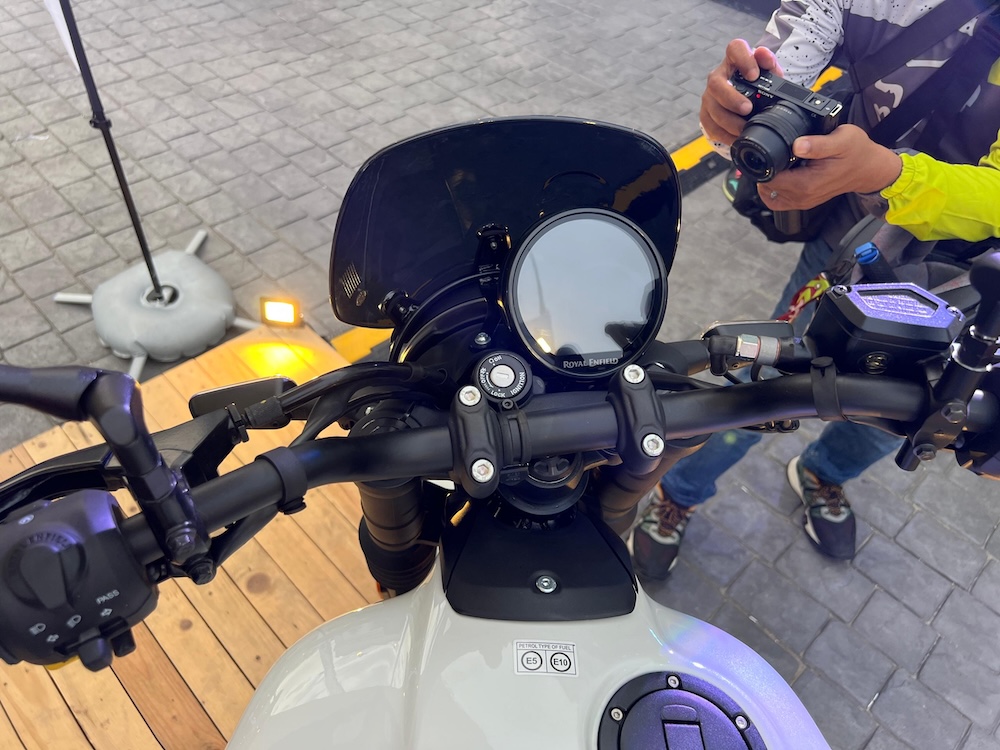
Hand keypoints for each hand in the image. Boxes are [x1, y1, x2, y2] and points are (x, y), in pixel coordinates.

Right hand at [700, 39, 784, 148]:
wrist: (744, 99)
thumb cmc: (757, 83)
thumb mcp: (768, 73)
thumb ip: (769, 64)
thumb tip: (764, 56)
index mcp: (735, 60)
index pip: (735, 49)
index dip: (744, 60)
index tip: (754, 76)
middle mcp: (718, 76)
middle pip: (716, 84)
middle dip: (731, 98)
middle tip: (747, 109)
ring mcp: (709, 96)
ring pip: (712, 108)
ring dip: (728, 121)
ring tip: (744, 129)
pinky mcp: (706, 114)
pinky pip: (710, 126)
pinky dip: (724, 134)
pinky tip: (735, 138)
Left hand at [759, 125, 903, 209]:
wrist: (868, 168)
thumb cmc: (856, 151)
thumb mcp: (842, 140)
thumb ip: (818, 144)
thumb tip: (797, 145)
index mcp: (807, 184)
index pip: (770, 179)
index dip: (763, 164)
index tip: (764, 150)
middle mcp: (802, 197)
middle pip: (766, 188)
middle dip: (763, 171)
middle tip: (767, 152)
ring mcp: (802, 201)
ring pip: (769, 196)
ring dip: (766, 180)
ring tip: (772, 162)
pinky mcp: (803, 201)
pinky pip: (778, 201)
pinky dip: (773, 189)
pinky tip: (778, 173)